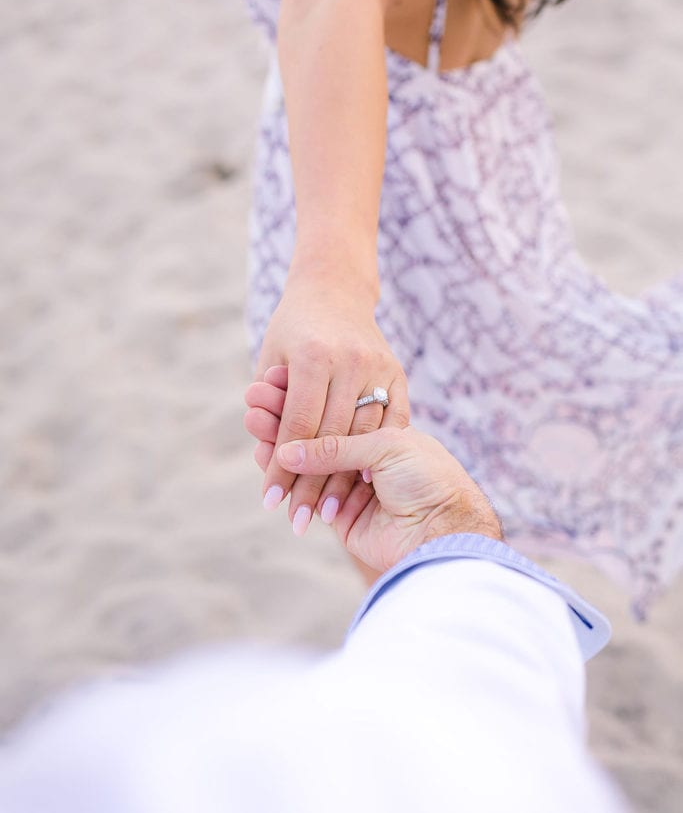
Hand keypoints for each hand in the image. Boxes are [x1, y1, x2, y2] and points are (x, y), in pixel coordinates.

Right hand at [245, 371, 502, 571]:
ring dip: (277, 441)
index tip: (275, 378)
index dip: (306, 394)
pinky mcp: (338, 513)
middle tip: (253, 397)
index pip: (333, 406)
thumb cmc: (427, 479)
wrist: (444, 532)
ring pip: (306, 459)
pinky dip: (282, 473)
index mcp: (382, 430)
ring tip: (252, 419)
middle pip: (315, 430)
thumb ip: (337, 447)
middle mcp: (365, 455)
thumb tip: (288, 449)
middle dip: (284, 415)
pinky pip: (304, 489)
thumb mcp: (385, 448)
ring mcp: (350, 483)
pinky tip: (260, 453)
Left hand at [253, 271, 409, 534]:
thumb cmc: (290, 332)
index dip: (283, 470)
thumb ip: (272, 412)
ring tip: (330, 516)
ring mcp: (380, 367)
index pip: (298, 428)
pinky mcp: (398, 374)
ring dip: (346, 482)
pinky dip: (378, 457)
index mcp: (315, 357)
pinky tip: (363, 489)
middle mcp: (351, 361)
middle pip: (332, 438)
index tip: (270, 504)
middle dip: (314, 485)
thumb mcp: (271, 364)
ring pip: (364, 436)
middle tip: (299, 522)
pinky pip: (392, 424)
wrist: (333, 290)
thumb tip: (268, 466)